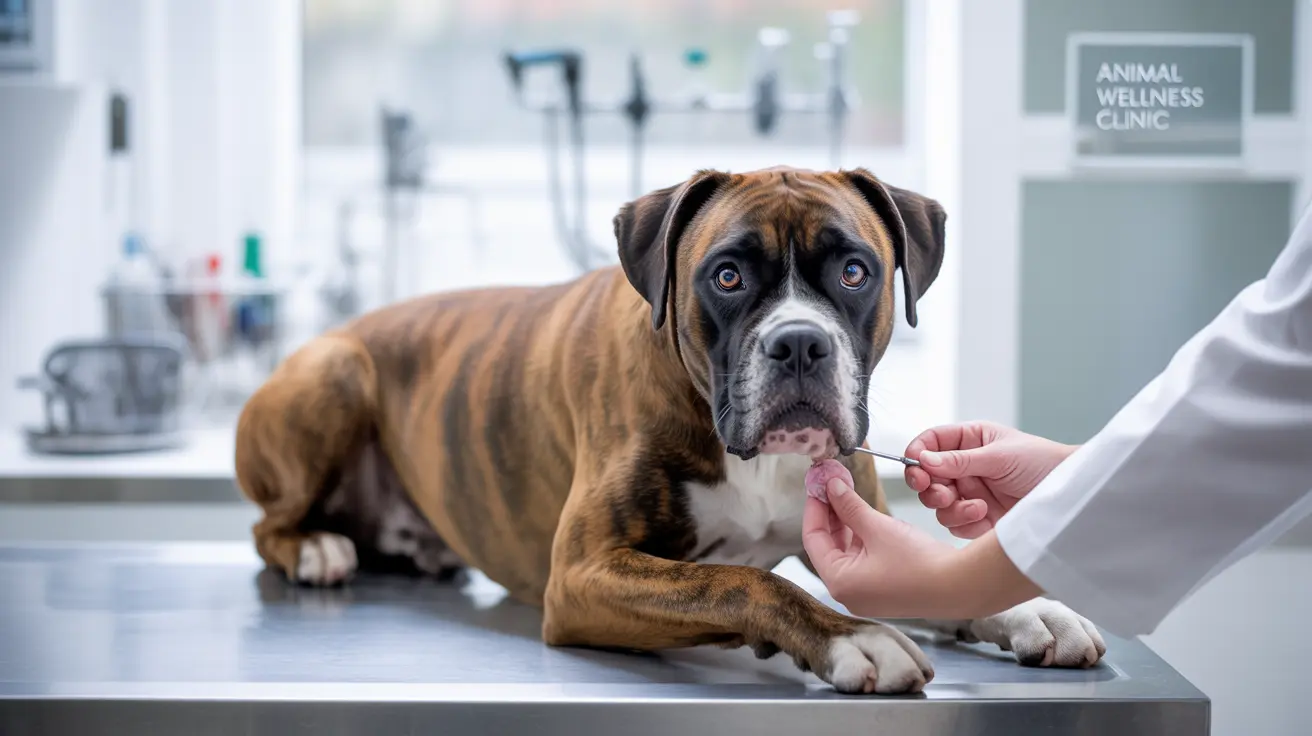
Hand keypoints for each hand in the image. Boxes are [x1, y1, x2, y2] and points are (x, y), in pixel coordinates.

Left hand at [802, 474, 962, 618]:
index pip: (813, 538)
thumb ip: (849, 505)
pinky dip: (860, 536)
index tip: (817, 483)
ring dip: (846, 522)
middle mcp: (847, 592)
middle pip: (828, 545)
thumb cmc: (918, 561)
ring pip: (845, 550)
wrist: (959, 585)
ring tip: (846, 492)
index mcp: (838, 582)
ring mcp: (864, 593)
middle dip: (830, 512)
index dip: (814, 506)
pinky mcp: (881, 589)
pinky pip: (861, 558)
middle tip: (831, 483)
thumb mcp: (877, 527)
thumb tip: (830, 485)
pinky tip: (863, 512)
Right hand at [904, 422, 1076, 538]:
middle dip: (931, 488)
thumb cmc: (1042, 463)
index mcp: (969, 441)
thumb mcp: (999, 456)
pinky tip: (985, 517)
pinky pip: (955, 525)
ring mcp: (970, 493)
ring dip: (951, 509)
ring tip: (977, 507)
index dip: (918, 455)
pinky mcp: (978, 518)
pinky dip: (964, 523)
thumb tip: (923, 459)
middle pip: (927, 478)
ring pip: (938, 505)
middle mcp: (965, 467)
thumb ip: (959, 459)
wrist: (1070, 496)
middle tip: (944, 495)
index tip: (917, 469)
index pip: (930, 443)